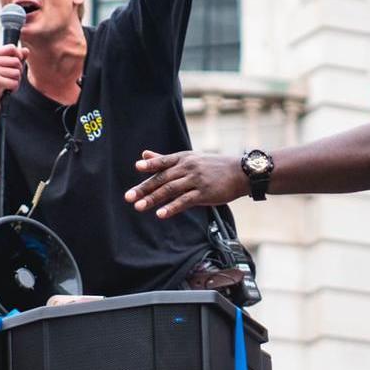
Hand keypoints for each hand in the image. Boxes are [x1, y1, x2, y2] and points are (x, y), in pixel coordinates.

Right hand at [0, 45, 26, 112]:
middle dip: (18, 72)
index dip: (19, 56)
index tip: (15, 66)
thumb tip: (26, 50)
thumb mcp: (9, 68)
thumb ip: (18, 57)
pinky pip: (15, 83)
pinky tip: (6, 90)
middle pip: (16, 61)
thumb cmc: (0, 83)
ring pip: (17, 73)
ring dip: (16, 81)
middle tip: (9, 78)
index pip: (12, 48)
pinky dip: (14, 88)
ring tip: (7, 84)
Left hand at [125, 150, 247, 218]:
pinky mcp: (204, 193)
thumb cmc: (213, 166)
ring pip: (170, 190)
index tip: (137, 168)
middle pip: (162, 178)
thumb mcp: (190, 158)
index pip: (164, 161)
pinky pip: (185, 201)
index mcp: (183, 158)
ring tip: (139, 207)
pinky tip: (161, 214)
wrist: (240, 173)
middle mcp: (188, 167)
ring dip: (153, 199)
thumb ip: (165, 159)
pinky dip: (172, 208)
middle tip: (128, 197)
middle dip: (144, 188)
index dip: (151, 165)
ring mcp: (196, 180)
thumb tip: (143, 155)